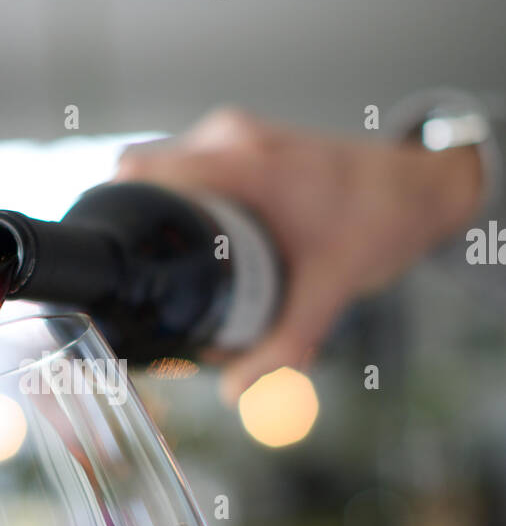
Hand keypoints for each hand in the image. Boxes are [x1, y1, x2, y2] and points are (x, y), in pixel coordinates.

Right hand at [117, 108, 482, 401]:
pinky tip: (200, 237)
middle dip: (137, 223)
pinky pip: (187, 165)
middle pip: (143, 171)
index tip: (110, 257)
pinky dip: (181, 197)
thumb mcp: (328, 292)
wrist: (415, 188)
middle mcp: (231, 138)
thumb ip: (282, 345)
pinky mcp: (237, 139)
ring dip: (160, 210)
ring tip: (176, 261)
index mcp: (247, 164)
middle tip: (148, 277)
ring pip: (163, 167)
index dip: (114, 211)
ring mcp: (233, 133)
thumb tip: (234, 393)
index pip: (144, 171)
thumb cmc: (377, 225)